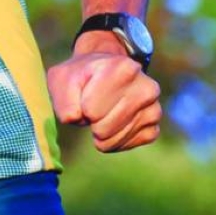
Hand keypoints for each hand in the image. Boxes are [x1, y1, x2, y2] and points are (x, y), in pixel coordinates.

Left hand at [47, 35, 161, 151]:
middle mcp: (146, 88)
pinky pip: (125, 145)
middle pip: (102, 127)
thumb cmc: (81, 76)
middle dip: (90, 120)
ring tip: (101, 111)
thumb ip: (63, 98)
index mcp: (124, 68)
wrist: (104, 72)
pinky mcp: (153, 128)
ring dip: (100, 131)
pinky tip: (111, 122)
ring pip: (114, 139)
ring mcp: (154, 109)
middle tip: (92, 104)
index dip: (81, 105)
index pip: (91, 110)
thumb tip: (76, 117)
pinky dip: (112, 140)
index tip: (85, 92)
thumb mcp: (62, 78)